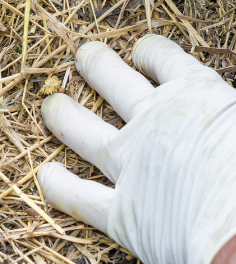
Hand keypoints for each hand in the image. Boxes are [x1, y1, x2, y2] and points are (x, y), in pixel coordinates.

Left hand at [38, 35, 235, 263]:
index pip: (163, 57)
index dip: (150, 51)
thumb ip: (226, 110)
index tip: (143, 52)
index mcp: (195, 92)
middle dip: (95, 64)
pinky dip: (60, 187)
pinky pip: (81, 197)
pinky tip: (45, 176)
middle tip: (85, 56)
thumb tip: (227, 114)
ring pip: (85, 131)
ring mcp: (131, 162)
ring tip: (51, 105)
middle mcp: (154, 119)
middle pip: (112, 79)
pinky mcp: (122, 212)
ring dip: (64, 116)